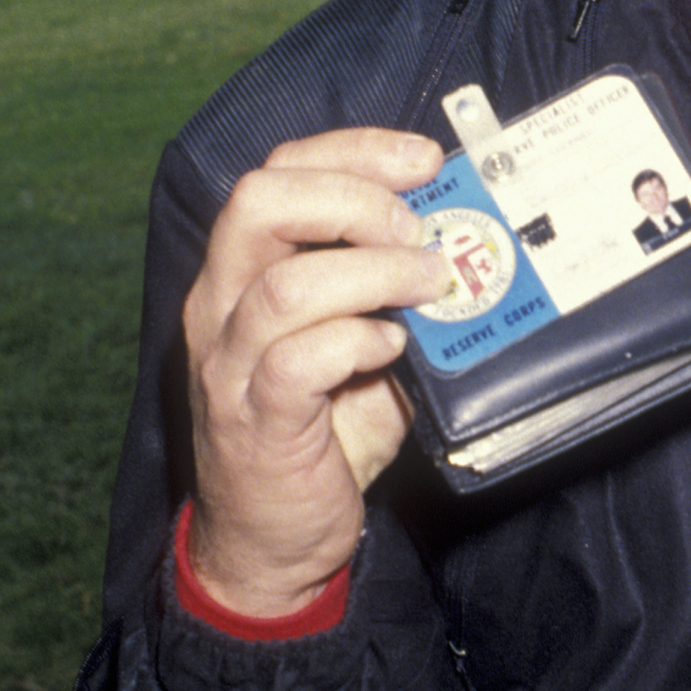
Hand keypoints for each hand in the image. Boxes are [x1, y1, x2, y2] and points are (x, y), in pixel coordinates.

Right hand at [183, 127, 447, 613]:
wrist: (273, 538)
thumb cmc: (323, 433)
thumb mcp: (364, 347)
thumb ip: (395, 296)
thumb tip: (469, 245)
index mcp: (241, 270)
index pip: (278, 173)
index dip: (353, 151)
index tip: (423, 159)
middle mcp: (221, 305)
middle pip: (260, 201)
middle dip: (353, 196)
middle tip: (417, 229)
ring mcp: (230, 363)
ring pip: (285, 284)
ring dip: (373, 273)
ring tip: (428, 285)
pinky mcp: (255, 420)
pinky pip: (296, 361)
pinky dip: (357, 342)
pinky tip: (393, 350)